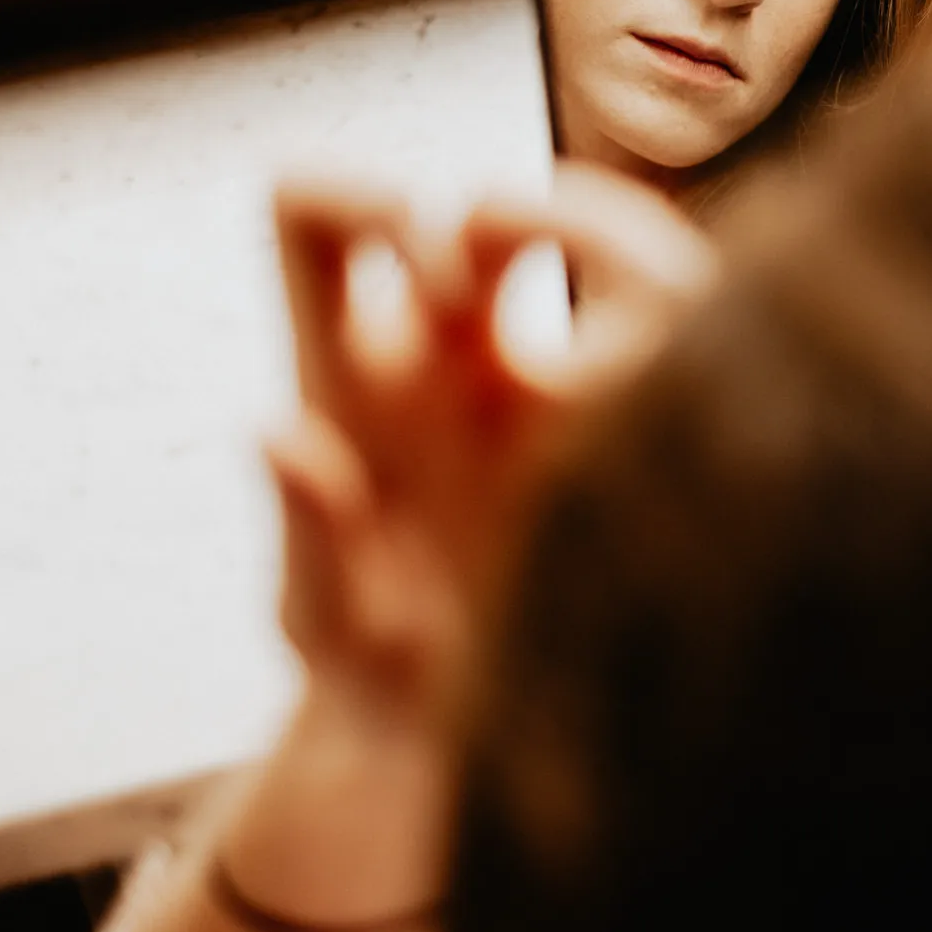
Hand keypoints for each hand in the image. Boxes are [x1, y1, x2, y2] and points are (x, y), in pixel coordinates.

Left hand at [264, 163, 716, 732]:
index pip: (310, 214)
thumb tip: (281, 431)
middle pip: (456, 215)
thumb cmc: (371, 678)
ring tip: (586, 368)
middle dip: (489, 226)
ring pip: (566, 259)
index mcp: (342, 381)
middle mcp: (433, 362)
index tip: (409, 254)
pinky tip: (646, 412)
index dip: (354, 197)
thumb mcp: (326, 624)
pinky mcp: (598, 424)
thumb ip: (312, 537)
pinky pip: (638, 332)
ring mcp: (522, 389)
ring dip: (586, 276)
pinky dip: (650, 338)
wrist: (467, 734)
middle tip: (495, 308)